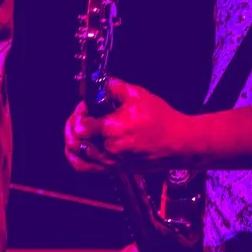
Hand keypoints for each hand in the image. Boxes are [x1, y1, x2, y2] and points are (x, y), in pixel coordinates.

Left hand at [65, 78, 194, 170]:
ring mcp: (111, 162)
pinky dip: (75, 158)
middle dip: (73, 124)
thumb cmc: (163, 121)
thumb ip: (115, 87)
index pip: (80, 125)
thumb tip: (101, 83)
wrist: (178, 143)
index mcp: (113, 129)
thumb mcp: (139, 95)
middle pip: (75, 139)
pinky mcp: (115, 169)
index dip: (79, 112)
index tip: (86, 106)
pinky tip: (75, 149)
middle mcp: (109, 149)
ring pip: (76, 154)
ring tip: (78, 129)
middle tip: (82, 114)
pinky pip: (86, 168)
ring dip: (72, 139)